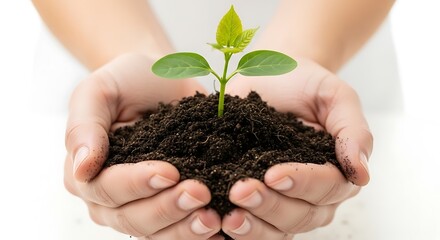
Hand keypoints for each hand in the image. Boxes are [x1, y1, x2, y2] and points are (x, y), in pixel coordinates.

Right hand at [64, 54, 221, 238]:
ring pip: (157, 231)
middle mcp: (110, 198)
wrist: (160, 80)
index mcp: (86, 173)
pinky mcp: (169, 206)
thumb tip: (81, 168)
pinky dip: (197, 231)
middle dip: (167, 208)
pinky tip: (220, 227)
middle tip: (200, 193)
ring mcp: (140, 205)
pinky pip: (179, 228)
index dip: (137, 184)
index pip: (107, 189)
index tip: (169, 172)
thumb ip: (84, 127)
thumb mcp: (98, 92)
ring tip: (213, 218)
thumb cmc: (126, 82)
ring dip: (185, 228)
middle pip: (133, 218)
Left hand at [222, 57, 371, 238]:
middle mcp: (313, 195)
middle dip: (270, 206)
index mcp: (337, 171)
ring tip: (229, 215)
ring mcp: (284, 202)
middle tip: (241, 190)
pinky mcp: (256, 203)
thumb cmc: (304, 84)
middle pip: (300, 216)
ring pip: (276, 229)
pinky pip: (252, 228)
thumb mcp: (333, 96)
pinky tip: (219, 223)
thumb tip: (362, 174)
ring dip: (253, 226)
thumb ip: (353, 131)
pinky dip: (237, 230)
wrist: (270, 79)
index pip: (327, 188)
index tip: (273, 174)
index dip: (301, 184)